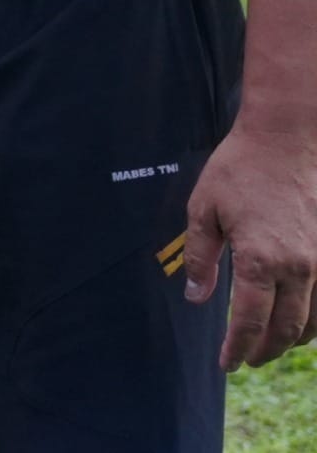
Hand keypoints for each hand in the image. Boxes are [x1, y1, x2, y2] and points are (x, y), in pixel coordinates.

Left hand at [184, 120, 316, 369]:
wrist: (288, 138)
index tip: (227, 364)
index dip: (237, 347)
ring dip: (293, 340)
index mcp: (261, 260)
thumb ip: (202, 258)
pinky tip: (300, 321)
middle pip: (286, 329)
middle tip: (247, 360)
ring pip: (315, 321)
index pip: (249, 321)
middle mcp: (299, 268)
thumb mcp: (204, 209)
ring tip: (271, 345)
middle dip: (264, 350)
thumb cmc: (240, 169)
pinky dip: (316, 320)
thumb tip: (197, 299)